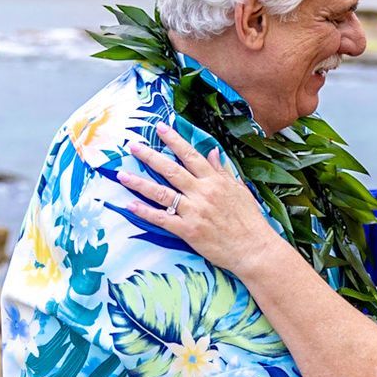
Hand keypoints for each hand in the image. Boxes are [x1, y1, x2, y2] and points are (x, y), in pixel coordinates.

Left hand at [119, 123, 283, 273]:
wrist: (254, 249)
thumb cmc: (249, 221)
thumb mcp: (239, 190)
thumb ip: (222, 171)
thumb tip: (212, 152)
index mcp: (215, 181)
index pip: (190, 155)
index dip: (174, 140)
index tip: (160, 127)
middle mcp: (202, 193)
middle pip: (170, 169)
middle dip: (149, 156)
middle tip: (132, 146)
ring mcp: (194, 212)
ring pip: (161, 193)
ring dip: (139, 183)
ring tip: (122, 174)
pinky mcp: (188, 231)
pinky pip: (162, 219)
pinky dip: (145, 212)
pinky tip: (130, 205)